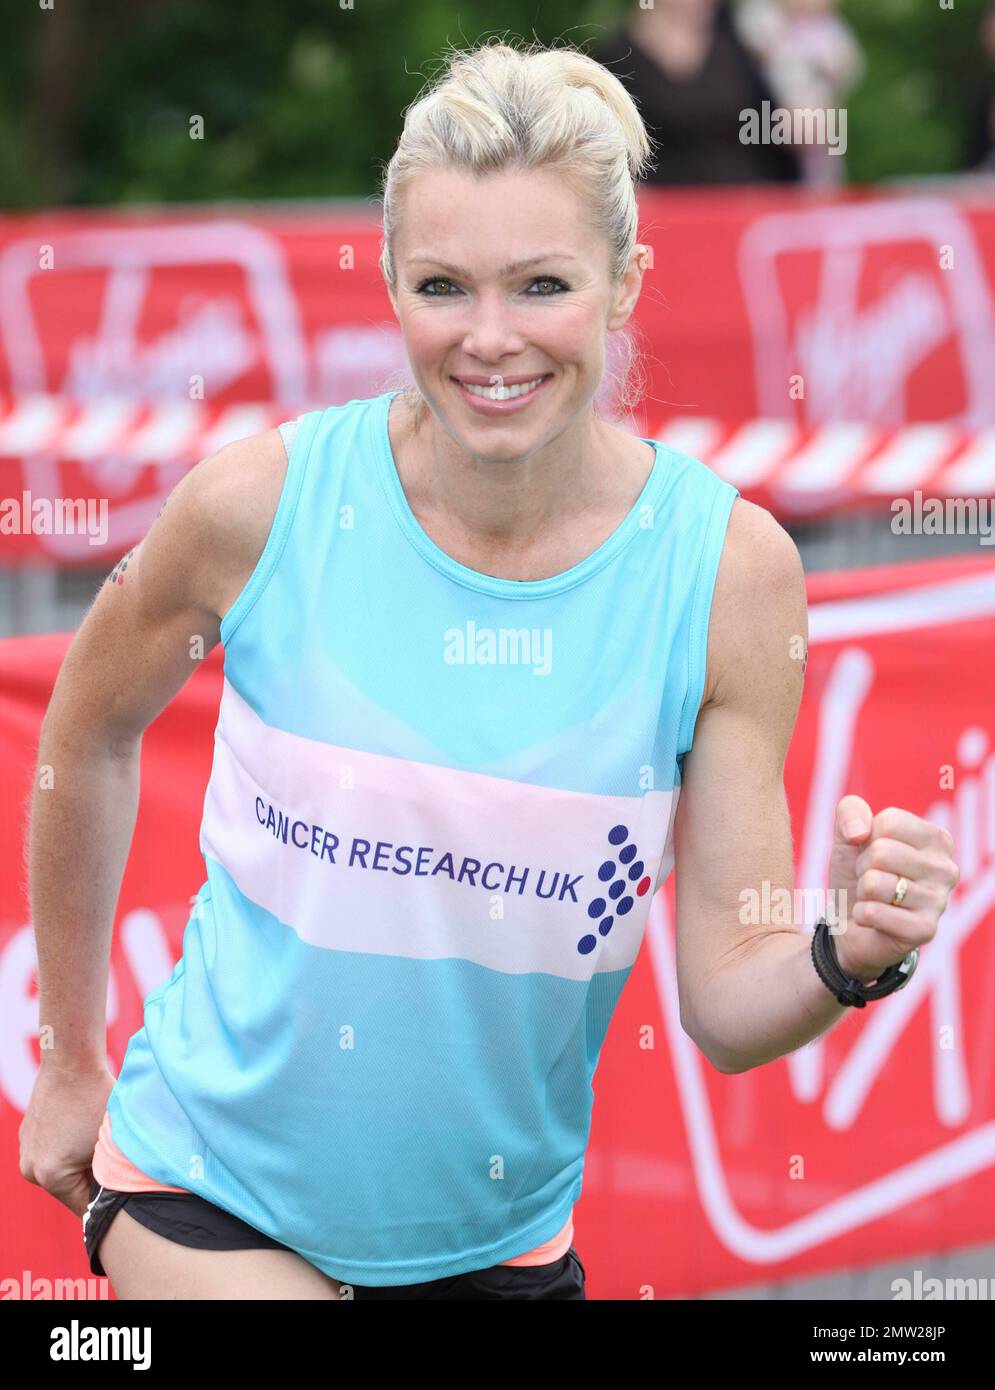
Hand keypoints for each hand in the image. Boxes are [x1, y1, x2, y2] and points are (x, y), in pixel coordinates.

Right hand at [19, 1061, 116, 1217]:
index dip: (108, 1200)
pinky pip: (52, 1154)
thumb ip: (111, 1178)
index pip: (85, 1207)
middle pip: (72, 1191)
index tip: (125, 1190)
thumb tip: (119, 1198)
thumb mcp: (110, 1145)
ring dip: (81, 1164)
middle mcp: (31, 1169)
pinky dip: (69, 1149)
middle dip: (94, 1181)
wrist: (71, 1061)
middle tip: (115, 1159)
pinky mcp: (27, 1137)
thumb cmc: (97, 1099)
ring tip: (97, 1139)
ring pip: (62, 1173)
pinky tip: (83, 1129)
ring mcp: (25, 1152)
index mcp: (51, 1176)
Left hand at [827, 795, 959, 983]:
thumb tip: (860, 832)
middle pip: (882, 852)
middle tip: (871, 880)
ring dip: (862, 892)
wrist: (851, 921)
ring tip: (875, 898)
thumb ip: (850, 811)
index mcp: (937, 839)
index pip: (890, 822)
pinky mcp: (925, 931)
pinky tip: (874, 919)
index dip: (867, 837)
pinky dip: (861, 914)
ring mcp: (939, 902)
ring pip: (873, 883)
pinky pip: (873, 912)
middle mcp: (946, 869)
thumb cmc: (858, 872)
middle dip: (862, 867)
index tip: (874, 854)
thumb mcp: (849, 834)